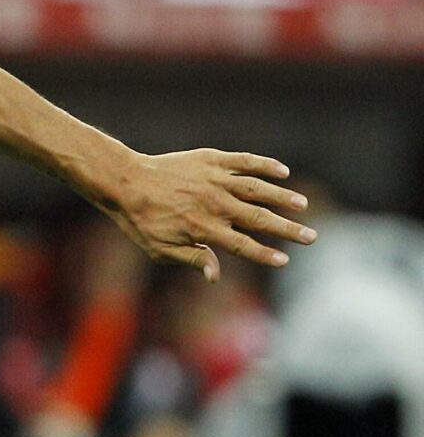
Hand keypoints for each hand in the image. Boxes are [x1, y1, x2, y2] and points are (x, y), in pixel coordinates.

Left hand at [101, 150, 312, 279]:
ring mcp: (214, 179)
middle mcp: (214, 204)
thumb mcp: (160, 248)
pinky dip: (265, 165)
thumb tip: (216, 276)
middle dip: (286, 229)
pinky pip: (244, 161)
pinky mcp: (211, 159)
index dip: (264, 254)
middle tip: (311, 237)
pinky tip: (283, 172)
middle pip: (258, 219)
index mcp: (203, 228)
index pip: (242, 245)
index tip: (285, 261)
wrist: (125, 181)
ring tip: (302, 205)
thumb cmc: (141, 220)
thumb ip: (192, 258)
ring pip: (257, 188)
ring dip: (282, 197)